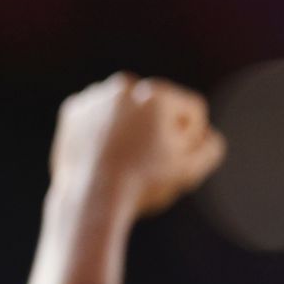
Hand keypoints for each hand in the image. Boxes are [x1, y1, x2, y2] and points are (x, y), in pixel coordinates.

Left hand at [50, 73, 225, 219]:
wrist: (91, 197)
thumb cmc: (144, 183)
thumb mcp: (191, 170)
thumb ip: (210, 146)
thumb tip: (207, 134)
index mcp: (158, 94)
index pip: (191, 111)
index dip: (190, 138)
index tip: (174, 159)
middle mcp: (126, 86)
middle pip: (158, 107)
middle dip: (159, 128)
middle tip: (149, 160)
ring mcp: (95, 96)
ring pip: (127, 110)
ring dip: (131, 128)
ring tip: (125, 159)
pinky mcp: (73, 110)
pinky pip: (99, 116)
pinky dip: (103, 131)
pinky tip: (104, 154)